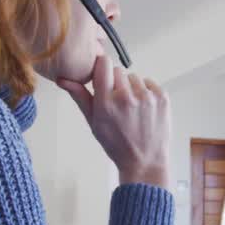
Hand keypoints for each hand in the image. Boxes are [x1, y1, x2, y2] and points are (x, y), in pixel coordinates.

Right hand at [59, 55, 170, 187]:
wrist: (145, 161)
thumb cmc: (116, 144)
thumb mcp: (93, 122)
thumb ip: (80, 97)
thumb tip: (63, 79)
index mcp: (106, 102)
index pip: (103, 63)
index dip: (102, 68)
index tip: (102, 76)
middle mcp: (126, 97)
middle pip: (118, 70)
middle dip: (116, 82)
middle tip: (117, 102)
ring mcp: (146, 97)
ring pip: (134, 77)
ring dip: (132, 88)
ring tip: (132, 108)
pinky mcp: (162, 98)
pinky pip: (149, 83)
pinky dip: (146, 92)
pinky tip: (143, 109)